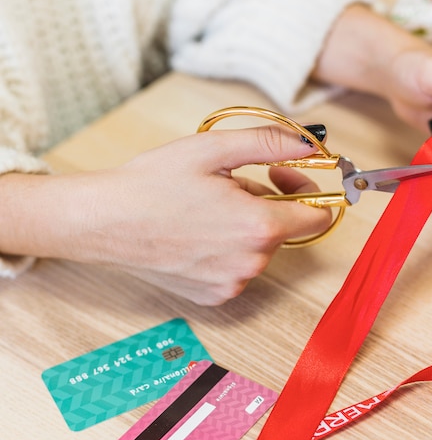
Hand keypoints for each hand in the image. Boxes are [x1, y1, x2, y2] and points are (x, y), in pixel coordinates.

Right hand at [0, 126, 330, 304]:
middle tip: (225, 185)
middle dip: (265, 204)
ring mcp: (233, 284)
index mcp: (259, 227)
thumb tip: (311, 145)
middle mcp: (252, 263)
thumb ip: (270, 143)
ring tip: (204, 211)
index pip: (318, 217)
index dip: (305, 190)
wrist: (105, 221)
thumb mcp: (213, 149)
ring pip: (258, 249)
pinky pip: (238, 269)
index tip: (283, 175)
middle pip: (283, 230)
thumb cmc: (153, 184)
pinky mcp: (215, 295)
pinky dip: (227, 251)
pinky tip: (196, 235)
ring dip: (244, 227)